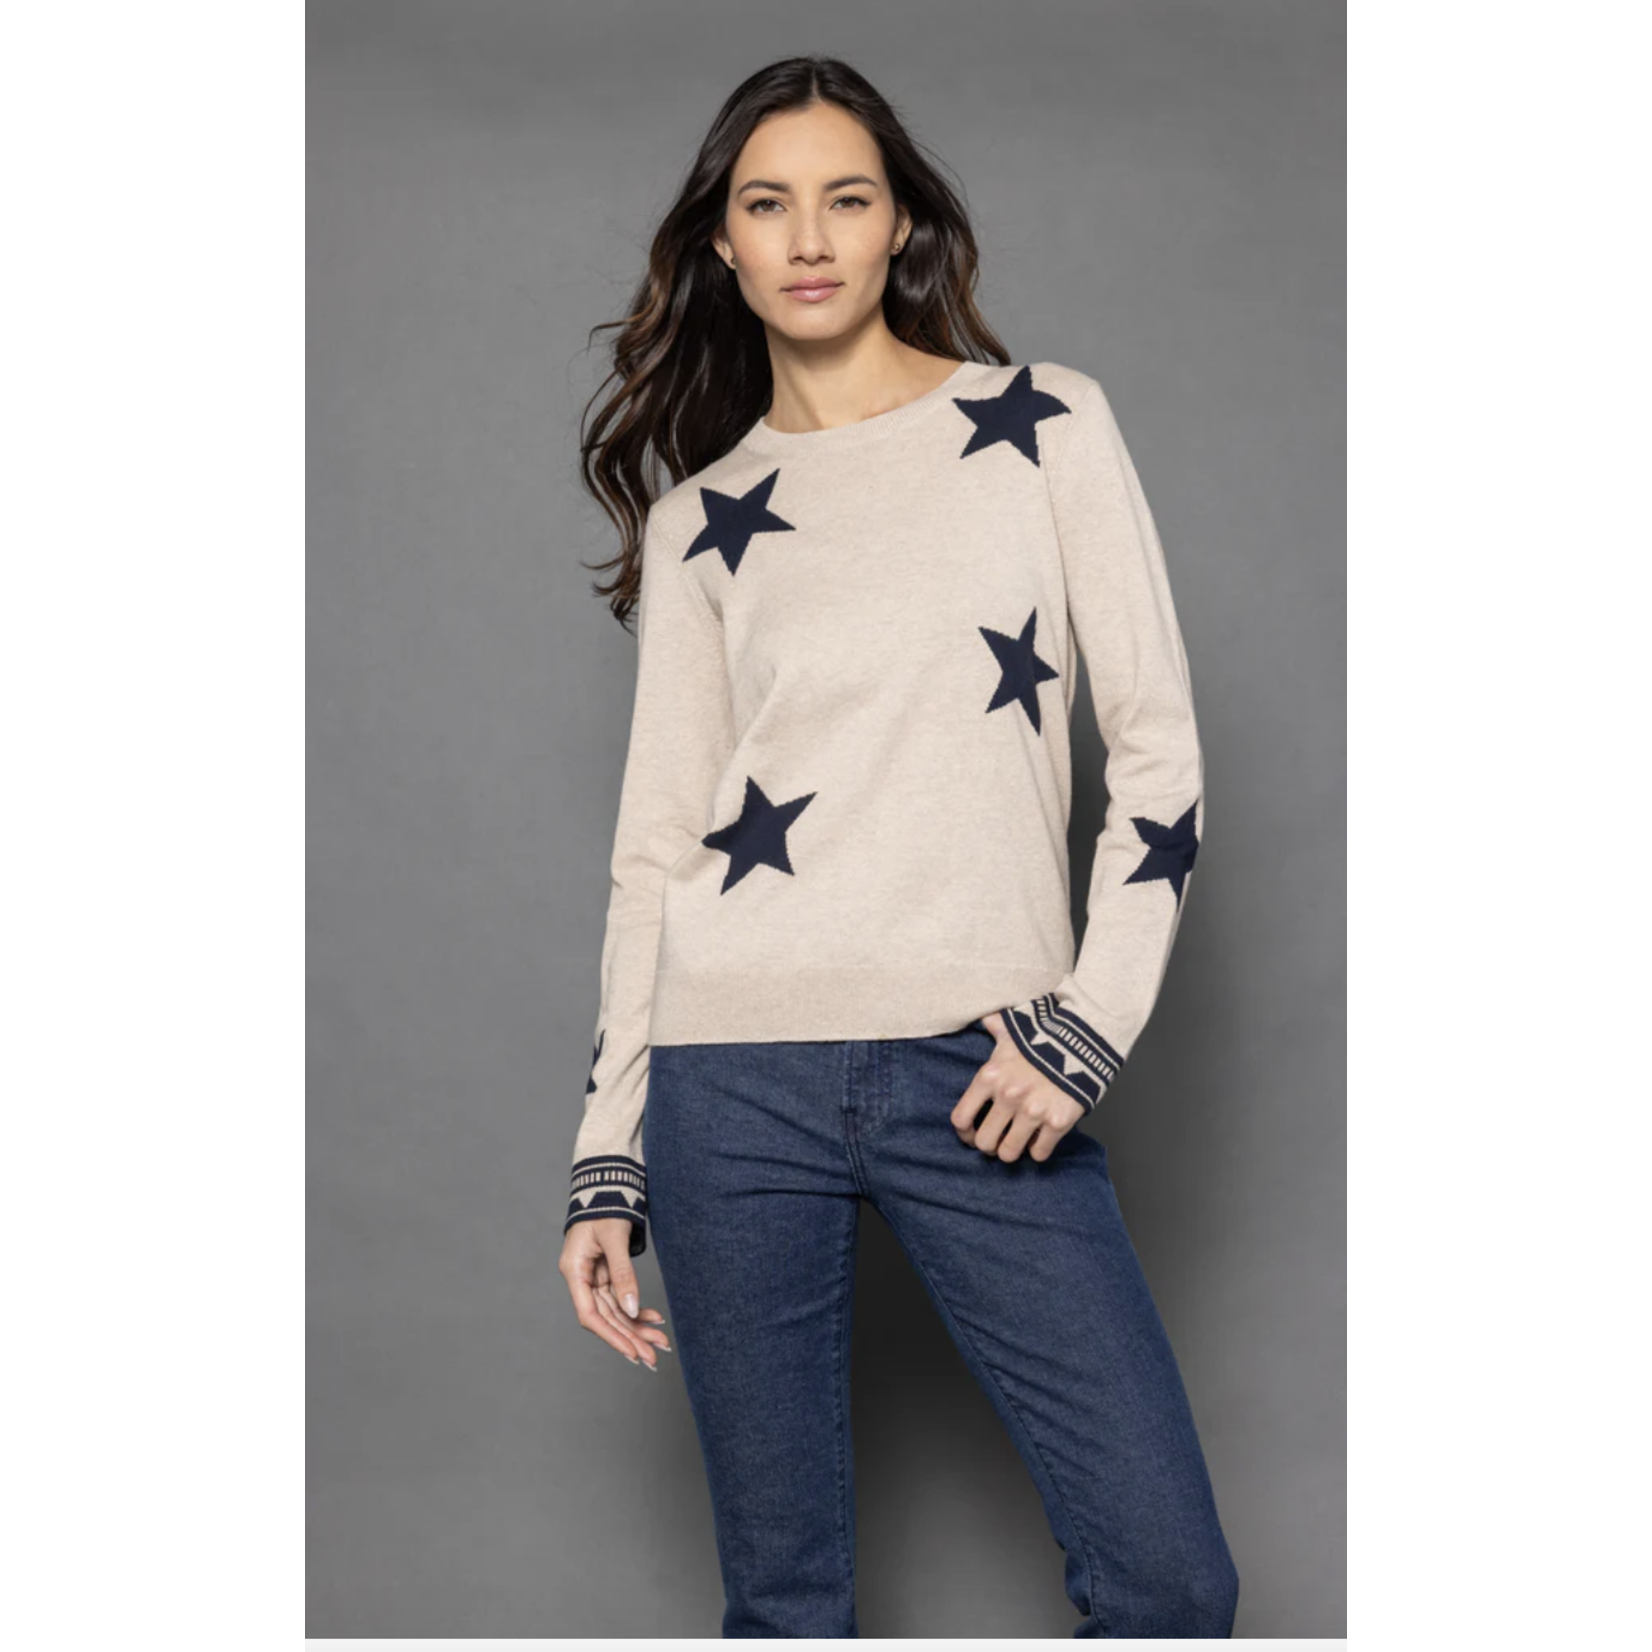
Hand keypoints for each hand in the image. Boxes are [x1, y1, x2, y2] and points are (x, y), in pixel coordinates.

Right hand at [559, 1219, 672, 1369]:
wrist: (608, 1184)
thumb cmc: (605, 1205)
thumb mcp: (614, 1238)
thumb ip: (623, 1273)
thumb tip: (632, 1308)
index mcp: (574, 1271)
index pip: (590, 1315)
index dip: (611, 1336)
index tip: (632, 1353)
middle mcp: (582, 1278)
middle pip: (606, 1317)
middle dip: (630, 1337)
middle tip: (654, 1358)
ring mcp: (594, 1276)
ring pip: (616, 1310)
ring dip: (638, 1327)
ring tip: (660, 1343)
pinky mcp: (606, 1272)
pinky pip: (622, 1297)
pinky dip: (638, 1309)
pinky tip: (654, 1320)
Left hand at [951, 1011, 1085, 1161]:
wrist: (1085, 1041)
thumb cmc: (1045, 1036)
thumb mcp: (1013, 1029)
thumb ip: (995, 1026)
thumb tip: (986, 1017)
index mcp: (990, 1076)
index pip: (961, 1118)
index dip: (964, 1133)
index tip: (972, 1134)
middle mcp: (1008, 1096)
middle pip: (984, 1143)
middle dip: (989, 1146)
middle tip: (998, 1140)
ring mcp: (1033, 1111)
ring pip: (1009, 1154)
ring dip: (1012, 1151)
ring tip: (1018, 1141)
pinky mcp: (1057, 1122)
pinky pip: (1039, 1153)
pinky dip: (1038, 1150)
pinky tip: (1040, 1138)